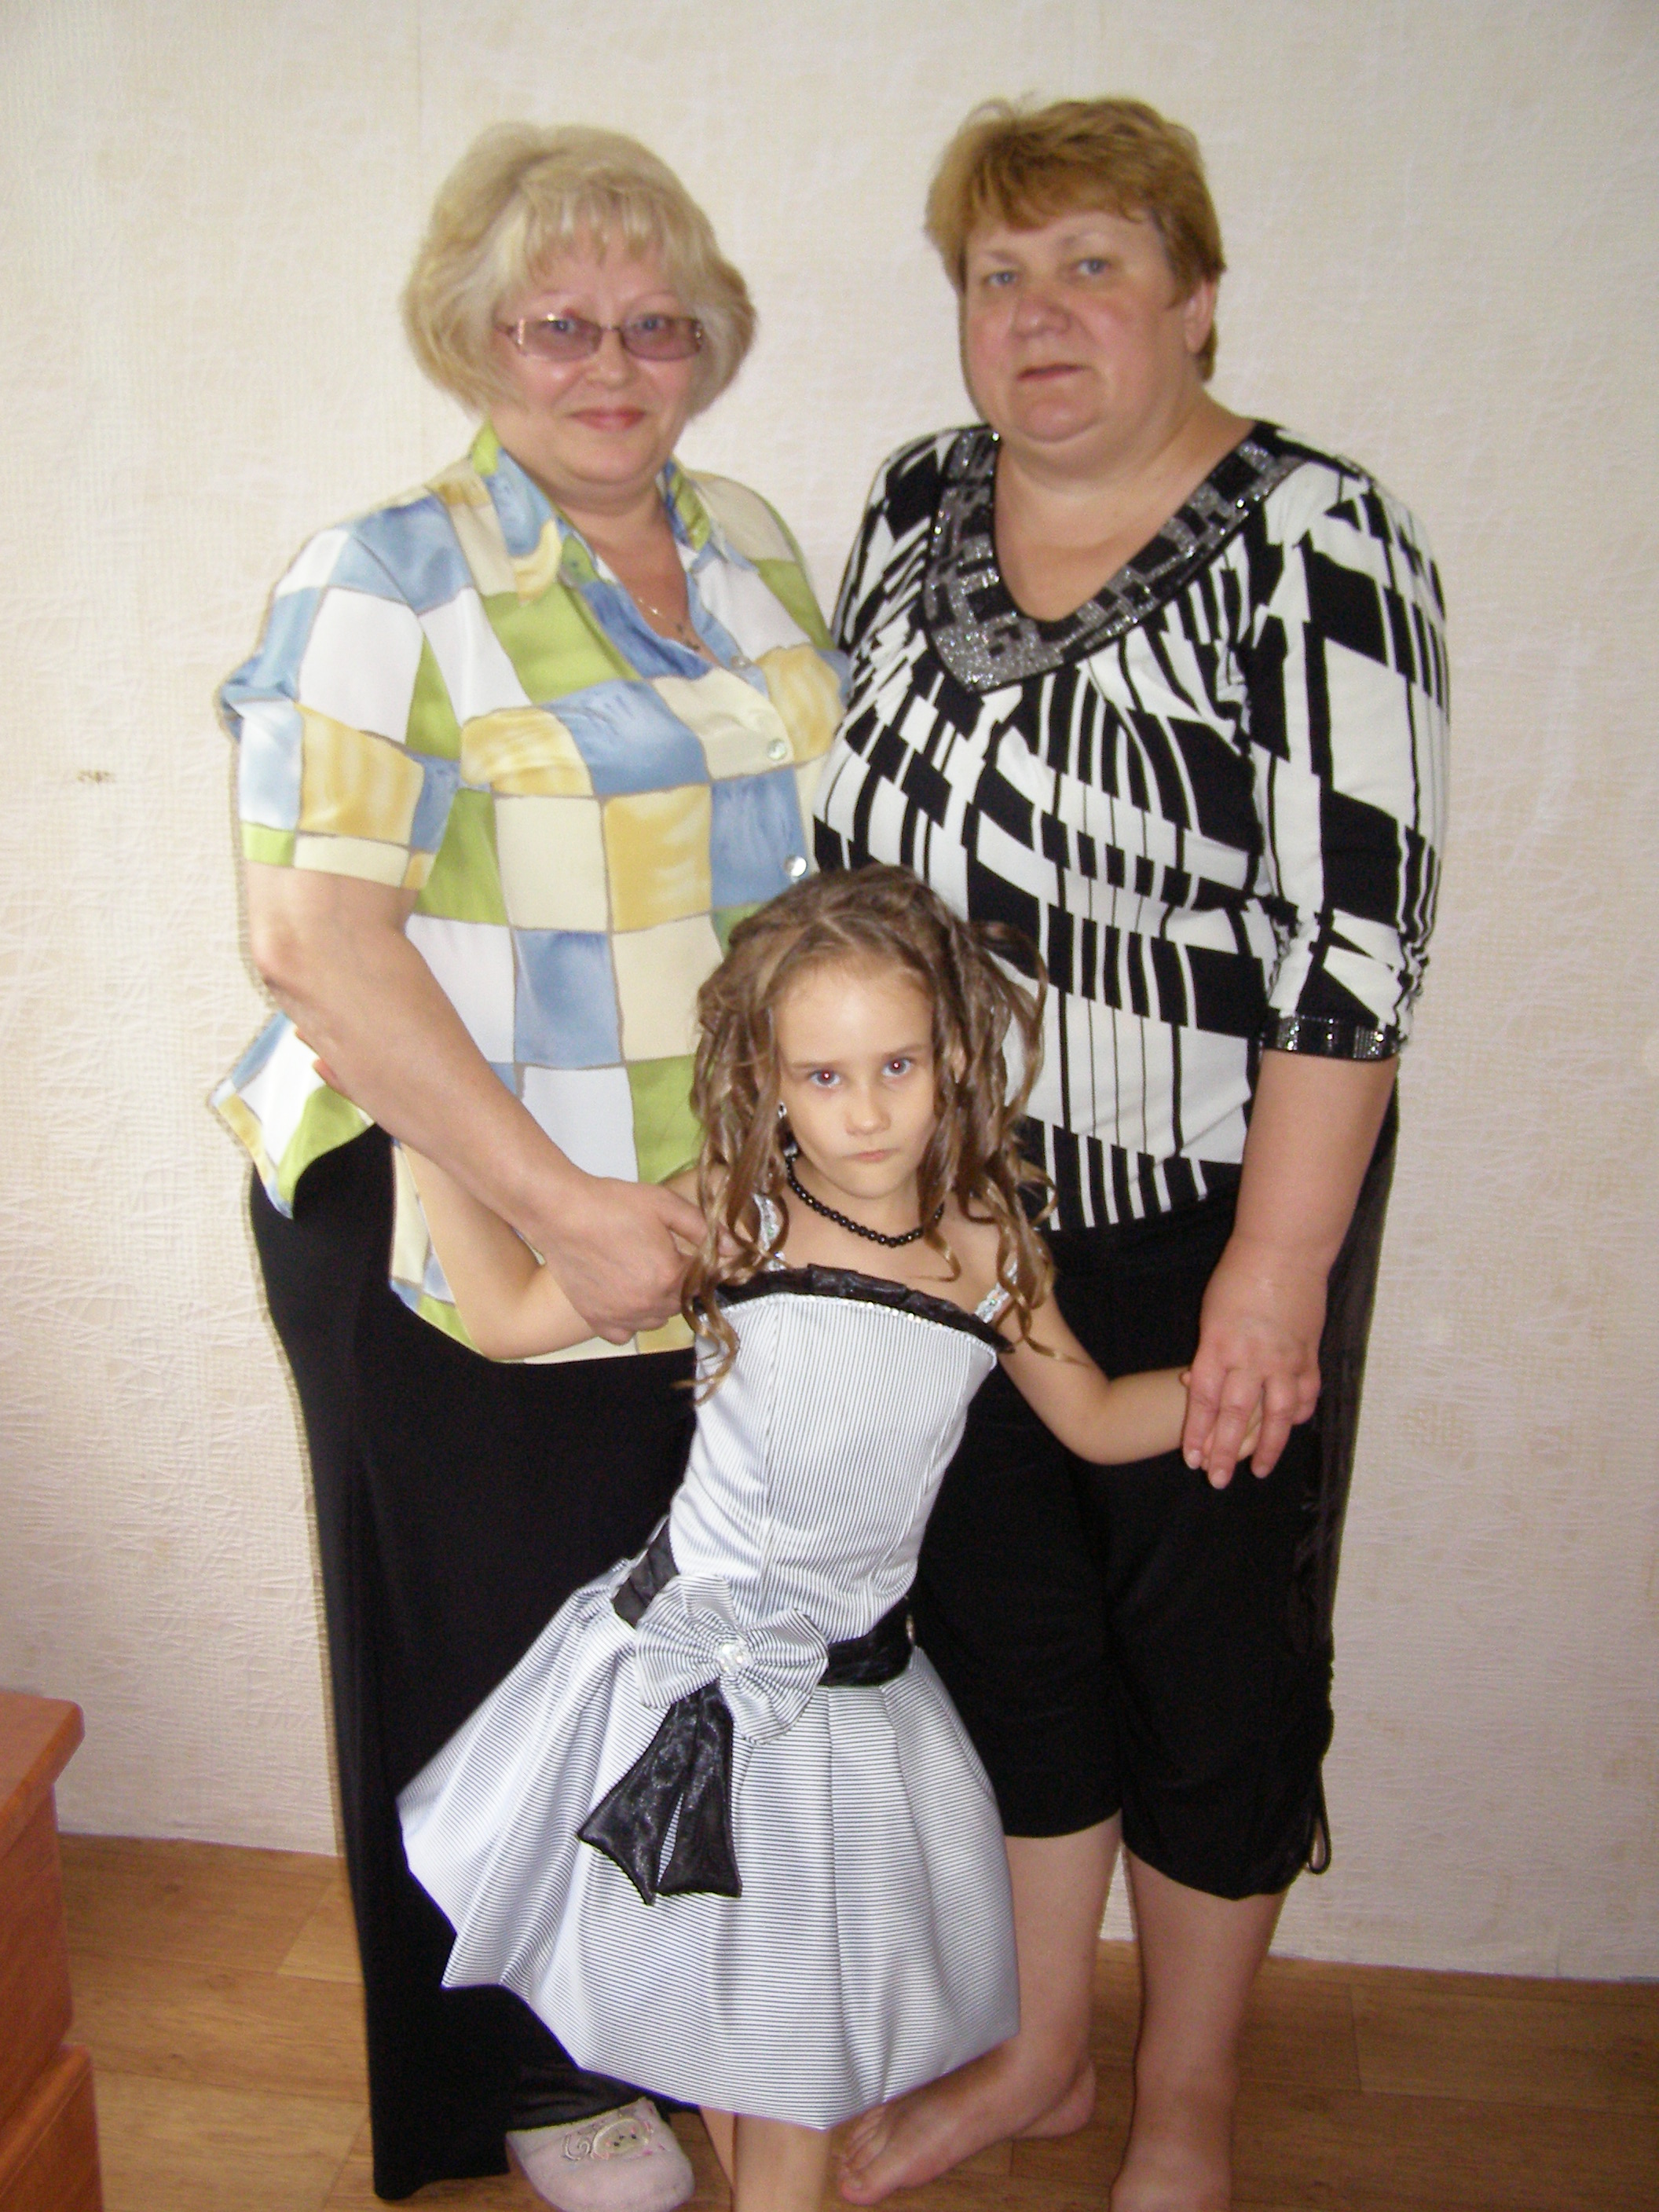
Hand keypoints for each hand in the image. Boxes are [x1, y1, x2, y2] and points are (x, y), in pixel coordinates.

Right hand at [533, 1177, 706, 1342]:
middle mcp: (648, 1304)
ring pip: (655, 1320)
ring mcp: (620, 1315)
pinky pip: (623, 1334)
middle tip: (662, 1256)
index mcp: (670, 1277)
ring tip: (642, 1273)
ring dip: (657, 1302)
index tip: (689, 1250)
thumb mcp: (666, 1205)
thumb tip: (735, 1249)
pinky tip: (624, 1296)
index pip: (703, 1281)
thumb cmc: (612, 1204)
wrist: (561, 1212)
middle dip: (679, 1282)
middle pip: (680, 1302)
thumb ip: (703, 1229)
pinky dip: (629, 1321)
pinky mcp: (596, 1319)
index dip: (702, 1264)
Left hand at [1180, 1233, 1325, 1487]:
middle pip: (1235, 1415)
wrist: (1284, 1251)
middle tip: (1215, 1480)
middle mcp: (1251, 1357)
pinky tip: (1291, 1428)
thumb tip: (1197, 1383)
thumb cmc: (1238, 1277)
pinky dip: (1298, 1414)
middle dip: (1223, 1451)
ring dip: (1266, 1447)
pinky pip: (1305, 1393)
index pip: (1205, 1400)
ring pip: (1275, 1414)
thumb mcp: (1211, 1314)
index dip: (1197, 1432)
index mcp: (1219, 1345)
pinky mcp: (1309, 1353)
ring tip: (1257, 1471)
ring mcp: (1284, 1358)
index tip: (1191, 1458)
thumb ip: (1208, 1353)